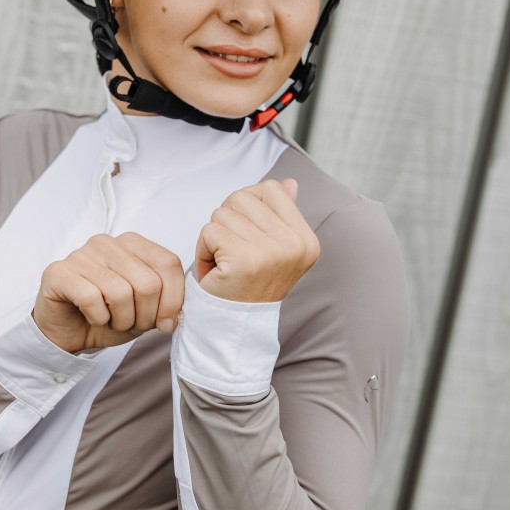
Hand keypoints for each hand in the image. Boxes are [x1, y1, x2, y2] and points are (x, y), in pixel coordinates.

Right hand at [33, 233, 184, 352]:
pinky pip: (91, 298)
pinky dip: (97, 318)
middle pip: (148, 282)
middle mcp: (107, 242)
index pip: (169, 263)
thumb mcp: (146, 309)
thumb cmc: (110, 315)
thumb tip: (175, 314)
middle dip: (145, 315)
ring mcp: (80, 254)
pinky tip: (92, 317)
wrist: (69, 331)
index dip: (173, 300)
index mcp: (132, 242)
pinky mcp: (58, 272)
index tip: (165, 323)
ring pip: (121, 293)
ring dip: (122, 320)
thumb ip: (166, 301)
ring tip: (112, 321)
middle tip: (132, 323)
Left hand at [194, 179, 319, 302]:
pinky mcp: (244, 260)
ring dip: (214, 238)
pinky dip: (203, 250)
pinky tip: (215, 271)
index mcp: (306, 239)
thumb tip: (289, 182)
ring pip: (222, 214)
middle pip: (242, 198)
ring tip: (224, 263)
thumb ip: (281, 213)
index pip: (271, 189)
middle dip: (227, 221)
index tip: (246, 234)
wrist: (235, 327)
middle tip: (232, 252)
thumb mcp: (273, 248)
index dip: (247, 205)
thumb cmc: (249, 284)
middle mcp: (294, 245)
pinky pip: (210, 231)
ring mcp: (271, 252)